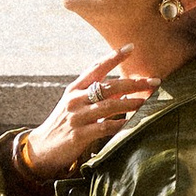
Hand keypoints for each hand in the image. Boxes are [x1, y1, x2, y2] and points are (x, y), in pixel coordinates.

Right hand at [17, 51, 155, 181]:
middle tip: (154, 81)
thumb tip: (124, 87)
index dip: (114, 56)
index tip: (131, 47)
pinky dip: (120, 124)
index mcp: (74, 88)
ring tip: (147, 101)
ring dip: (131, 102)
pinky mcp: (79, 134)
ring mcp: (77, 116)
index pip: (96, 67)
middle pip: (108, 86)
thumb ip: (95, 94)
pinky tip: (133, 123)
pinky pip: (104, 127)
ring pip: (109, 105)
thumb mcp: (75, 104)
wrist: (42, 148)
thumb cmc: (63, 124)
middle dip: (133, 82)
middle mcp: (75, 99)